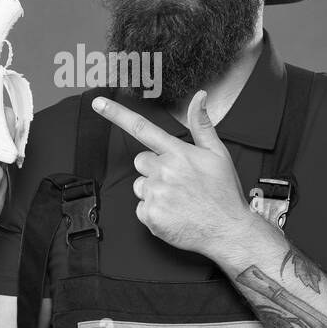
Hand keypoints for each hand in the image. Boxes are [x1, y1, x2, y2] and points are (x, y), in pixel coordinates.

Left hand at [92, 90, 254, 256]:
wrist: (228, 230)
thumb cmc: (223, 193)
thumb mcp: (218, 154)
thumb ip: (202, 124)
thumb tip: (200, 97)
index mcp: (178, 153)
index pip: (142, 128)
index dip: (117, 114)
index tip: (98, 104)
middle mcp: (163, 171)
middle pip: (141, 161)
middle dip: (154, 169)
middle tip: (178, 181)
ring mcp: (155, 194)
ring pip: (139, 185)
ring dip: (153, 190)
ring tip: (178, 199)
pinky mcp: (150, 215)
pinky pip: (141, 208)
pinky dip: (153, 211)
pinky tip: (173, 212)